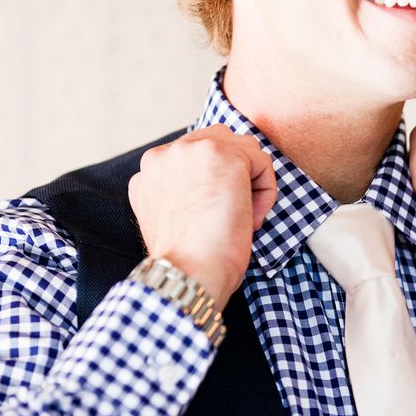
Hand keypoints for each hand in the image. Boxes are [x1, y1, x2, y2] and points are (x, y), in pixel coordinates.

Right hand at [128, 125, 276, 308]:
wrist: (188, 273)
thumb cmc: (185, 261)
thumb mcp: (168, 219)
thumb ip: (179, 192)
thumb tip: (211, 187)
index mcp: (149, 171)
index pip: (192, 158)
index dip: (213, 185)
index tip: (214, 217)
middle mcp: (165, 154)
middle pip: (216, 142)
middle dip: (233, 175)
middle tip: (233, 215)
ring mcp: (192, 149)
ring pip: (241, 149)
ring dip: (250, 183)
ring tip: (243, 218)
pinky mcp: (224, 154)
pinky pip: (261, 161)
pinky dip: (266, 191)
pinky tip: (251, 218)